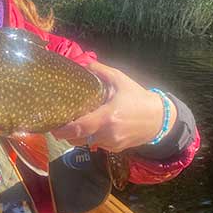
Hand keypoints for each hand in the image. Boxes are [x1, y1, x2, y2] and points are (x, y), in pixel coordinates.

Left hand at [51, 61, 176, 151]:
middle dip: (67, 134)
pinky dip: (93, 137)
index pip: (80, 128)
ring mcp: (112, 144)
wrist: (159, 119)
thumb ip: (101, 72)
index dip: (63, 130)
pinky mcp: (116, 149)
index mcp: (108, 117)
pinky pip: (98, 144)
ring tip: (76, 124)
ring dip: (80, 135)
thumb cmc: (138, 98)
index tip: (53, 127)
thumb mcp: (121, 80)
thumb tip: (83, 64)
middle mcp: (108, 134)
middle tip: (59, 125)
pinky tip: (94, 128)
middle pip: (78, 138)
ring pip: (87, 142)